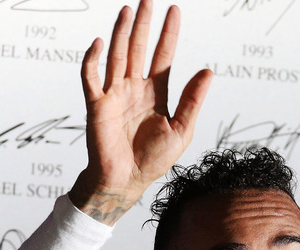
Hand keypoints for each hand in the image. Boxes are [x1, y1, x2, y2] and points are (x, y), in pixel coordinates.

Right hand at [69, 0, 211, 224]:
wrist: (127, 181)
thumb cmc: (153, 159)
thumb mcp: (181, 129)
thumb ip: (192, 100)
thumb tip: (208, 71)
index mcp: (156, 93)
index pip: (163, 56)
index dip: (168, 34)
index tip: (174, 10)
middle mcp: (135, 88)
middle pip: (139, 49)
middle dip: (144, 24)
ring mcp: (114, 94)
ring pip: (118, 56)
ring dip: (122, 33)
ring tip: (128, 10)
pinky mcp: (97, 105)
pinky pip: (92, 78)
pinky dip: (93, 60)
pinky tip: (100, 43)